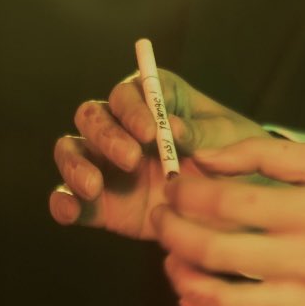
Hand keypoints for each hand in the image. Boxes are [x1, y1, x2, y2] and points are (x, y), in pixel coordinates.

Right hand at [48, 69, 267, 238]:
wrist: (241, 210)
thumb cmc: (240, 161)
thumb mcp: (233, 142)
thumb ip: (204, 133)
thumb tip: (173, 127)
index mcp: (156, 101)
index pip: (130, 92)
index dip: (133, 107)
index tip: (152, 131)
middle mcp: (124, 128)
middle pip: (93, 117)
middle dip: (105, 135)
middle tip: (130, 159)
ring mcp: (108, 165)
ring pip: (72, 152)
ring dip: (76, 165)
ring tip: (94, 186)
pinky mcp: (102, 204)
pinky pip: (70, 199)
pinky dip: (64, 204)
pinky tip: (69, 213)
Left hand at [154, 137, 304, 305]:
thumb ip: (267, 153)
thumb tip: (204, 159)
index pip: (225, 204)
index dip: (183, 197)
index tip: (172, 191)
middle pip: (212, 253)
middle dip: (170, 234)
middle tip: (160, 223)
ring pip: (220, 303)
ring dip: (182, 281)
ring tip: (173, 263)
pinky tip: (195, 305)